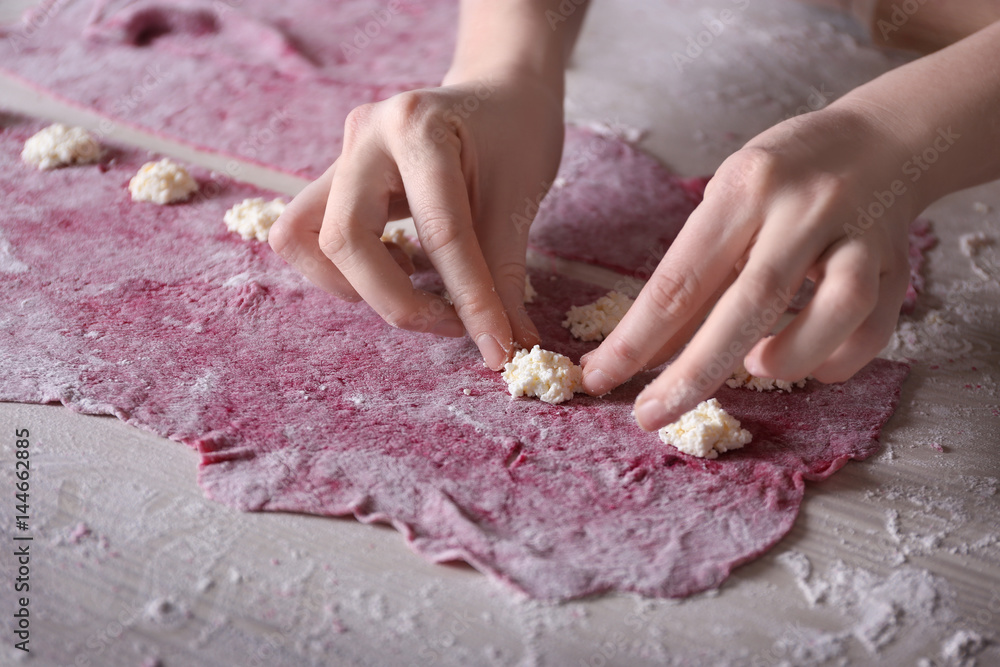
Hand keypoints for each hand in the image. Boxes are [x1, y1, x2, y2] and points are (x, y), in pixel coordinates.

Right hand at [268, 73, 563, 368]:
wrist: (499, 92)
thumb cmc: (515, 136)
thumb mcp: (519, 199)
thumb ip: (503, 277)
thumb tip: (507, 348)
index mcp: (418, 128)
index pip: (439, 232)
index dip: (469, 301)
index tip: (496, 349)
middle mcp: (365, 136)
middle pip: (341, 239)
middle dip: (393, 301)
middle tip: (449, 324)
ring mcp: (341, 154)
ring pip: (301, 238)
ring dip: (352, 285)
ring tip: (413, 287)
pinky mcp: (335, 176)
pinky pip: (310, 235)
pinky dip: (348, 269)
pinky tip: (398, 266)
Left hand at [580, 103, 917, 429]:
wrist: (882, 140)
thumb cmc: (784, 177)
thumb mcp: (729, 201)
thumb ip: (697, 272)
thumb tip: (648, 353)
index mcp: (745, 188)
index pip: (680, 277)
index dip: (636, 338)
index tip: (599, 377)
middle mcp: (804, 208)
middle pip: (749, 302)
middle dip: (693, 372)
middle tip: (650, 415)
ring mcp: (859, 236)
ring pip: (835, 309)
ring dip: (789, 357)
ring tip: (755, 369)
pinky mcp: (899, 266)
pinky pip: (874, 328)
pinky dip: (836, 360)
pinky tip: (808, 365)